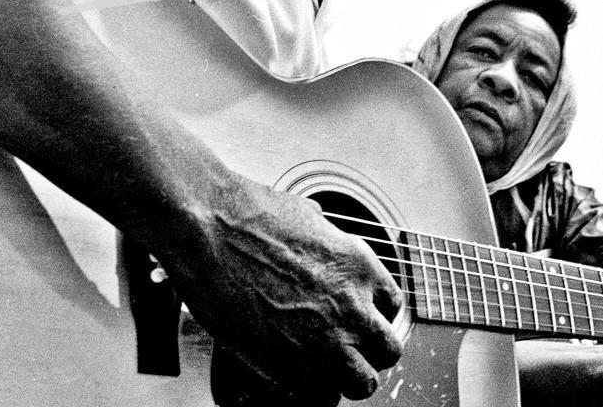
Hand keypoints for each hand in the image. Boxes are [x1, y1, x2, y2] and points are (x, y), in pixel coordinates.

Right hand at [156, 176, 402, 403]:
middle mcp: (352, 304)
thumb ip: (323, 233)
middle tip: (346, 346)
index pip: (392, 305)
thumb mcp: (305, 214)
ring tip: (324, 367)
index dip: (372, 313)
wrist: (210, 229)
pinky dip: (314, 391)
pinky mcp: (291, 365)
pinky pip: (324, 398)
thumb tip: (321, 229)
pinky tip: (298, 375)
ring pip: (362, 383)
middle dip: (368, 351)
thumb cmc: (250, 214)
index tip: (357, 316)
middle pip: (387, 350)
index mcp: (358, 264)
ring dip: (345, 376)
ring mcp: (325, 338)